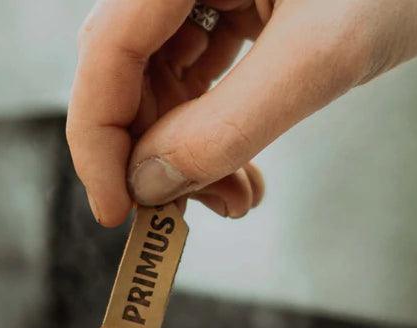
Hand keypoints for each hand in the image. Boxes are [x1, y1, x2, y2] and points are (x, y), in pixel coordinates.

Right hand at [67, 0, 416, 225]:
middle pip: (126, 70)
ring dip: (189, 155)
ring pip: (161, 83)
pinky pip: (198, 78)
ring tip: (234, 201)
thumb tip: (150, 185)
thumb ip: (227, 127)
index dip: (99, 138)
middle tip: (188, 217)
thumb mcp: (317, 60)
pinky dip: (215, 133)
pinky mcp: (229, 3)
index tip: (116, 211)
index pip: (106, 49)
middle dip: (154, 155)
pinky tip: (242, 175)